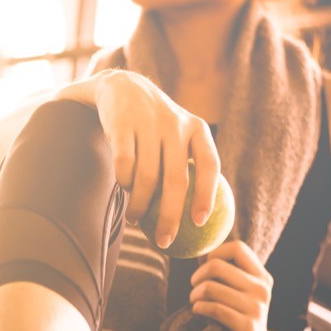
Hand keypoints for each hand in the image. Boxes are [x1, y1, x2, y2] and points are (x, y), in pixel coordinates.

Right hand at [54, 70, 219, 248]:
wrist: (122, 87)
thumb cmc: (155, 127)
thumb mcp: (179, 135)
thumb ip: (189, 166)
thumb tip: (198, 221)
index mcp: (196, 128)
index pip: (209, 165)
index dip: (206, 195)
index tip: (199, 223)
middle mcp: (176, 124)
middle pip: (176, 180)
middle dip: (170, 217)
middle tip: (165, 242)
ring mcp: (148, 123)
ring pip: (146, 178)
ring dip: (140, 206)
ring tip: (136, 220)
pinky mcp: (122, 125)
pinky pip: (124, 166)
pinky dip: (124, 183)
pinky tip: (124, 191)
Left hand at [189, 240, 273, 330]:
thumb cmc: (238, 320)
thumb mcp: (238, 293)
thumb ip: (225, 273)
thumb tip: (200, 252)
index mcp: (262, 277)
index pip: (236, 248)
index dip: (214, 254)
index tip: (205, 270)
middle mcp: (262, 289)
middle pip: (217, 266)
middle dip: (197, 277)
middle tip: (194, 290)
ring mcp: (256, 308)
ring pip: (210, 287)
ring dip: (195, 295)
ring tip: (195, 303)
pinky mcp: (246, 327)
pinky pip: (213, 308)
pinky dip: (199, 308)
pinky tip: (198, 312)